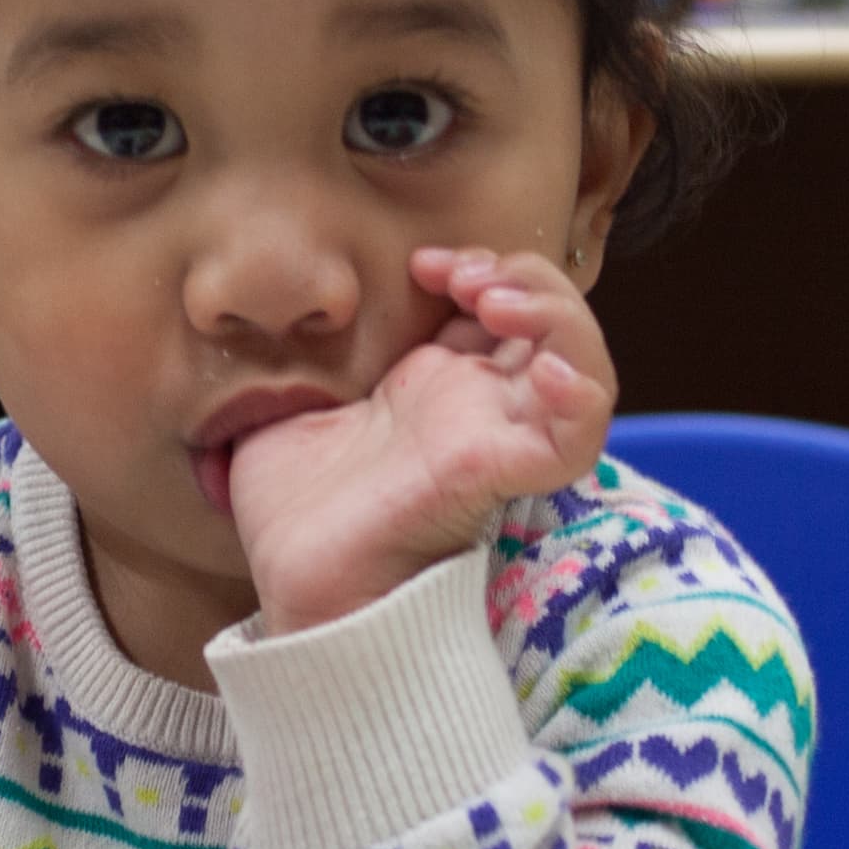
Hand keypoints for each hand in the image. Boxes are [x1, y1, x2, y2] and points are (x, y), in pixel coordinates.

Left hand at [230, 244, 614, 633]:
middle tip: (464, 278)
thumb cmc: (295, 508)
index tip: (423, 264)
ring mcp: (495, 439)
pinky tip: (547, 367)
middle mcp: (480, 408)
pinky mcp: (495, 474)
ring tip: (496, 302)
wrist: (294, 584)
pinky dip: (580, 395)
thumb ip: (297, 356)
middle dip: (524, 277)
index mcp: (438, 385)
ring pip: (586, 371)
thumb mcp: (288, 404)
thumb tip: (263, 314)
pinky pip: (574, 439)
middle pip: (556, 326)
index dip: (482, 266)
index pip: (503, 306)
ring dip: (559, 317)